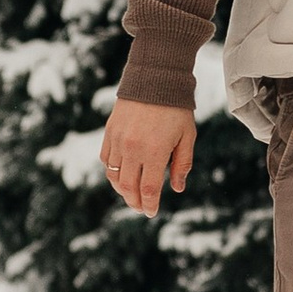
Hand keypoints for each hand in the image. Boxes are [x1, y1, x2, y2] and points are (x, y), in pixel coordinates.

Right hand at [102, 100, 195, 217]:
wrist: (155, 78)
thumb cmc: (176, 108)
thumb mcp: (187, 136)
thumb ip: (182, 164)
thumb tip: (177, 188)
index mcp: (154, 152)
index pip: (149, 189)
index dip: (149, 205)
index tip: (151, 213)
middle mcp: (133, 149)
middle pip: (128, 187)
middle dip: (134, 202)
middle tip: (140, 208)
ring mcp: (118, 140)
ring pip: (113, 176)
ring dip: (121, 190)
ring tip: (130, 195)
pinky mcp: (110, 132)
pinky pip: (105, 159)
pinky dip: (111, 171)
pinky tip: (120, 175)